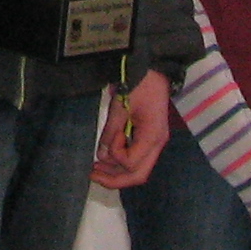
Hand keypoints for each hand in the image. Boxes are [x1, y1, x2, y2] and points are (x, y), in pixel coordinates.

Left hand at [90, 69, 170, 187]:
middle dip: (114, 179)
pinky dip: (121, 161)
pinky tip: (107, 158)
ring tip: (96, 168)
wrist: (153, 71)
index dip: (116, 155)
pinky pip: (137, 157)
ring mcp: (155, 142)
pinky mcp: (149, 138)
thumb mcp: (120, 107)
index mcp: (153, 136)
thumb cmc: (139, 85)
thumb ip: (110, 132)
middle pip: (138, 174)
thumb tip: (101, 155)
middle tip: (93, 175)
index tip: (112, 136)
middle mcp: (157, 144)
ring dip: (116, 172)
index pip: (131, 162)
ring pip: (137, 169)